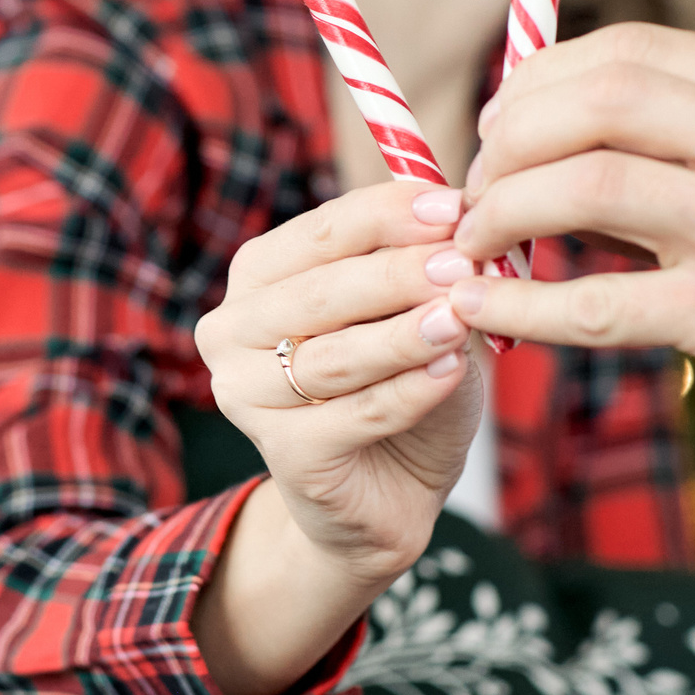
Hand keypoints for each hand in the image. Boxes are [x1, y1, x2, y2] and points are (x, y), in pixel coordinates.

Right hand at [195, 178, 485, 584]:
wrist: (390, 487)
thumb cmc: (399, 380)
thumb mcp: (413, 310)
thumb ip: (422, 266)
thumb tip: (462, 213)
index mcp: (258, 276)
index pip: (321, 232)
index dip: (387, 215)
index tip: (454, 207)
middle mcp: (232, 331)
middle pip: (319, 294)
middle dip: (396, 275)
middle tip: (461, 264)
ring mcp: (245, 396)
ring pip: (334, 358)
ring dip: (403, 335)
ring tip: (461, 317)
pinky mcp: (283, 455)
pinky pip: (356, 415)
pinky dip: (409, 391)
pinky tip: (452, 370)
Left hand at [447, 23, 694, 494]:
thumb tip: (568, 145)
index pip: (636, 51)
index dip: (541, 81)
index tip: (497, 127)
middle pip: (602, 98)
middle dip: (510, 137)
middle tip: (471, 191)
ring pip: (590, 185)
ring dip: (503, 215)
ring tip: (469, 252)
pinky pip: (603, 303)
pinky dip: (524, 305)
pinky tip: (484, 316)